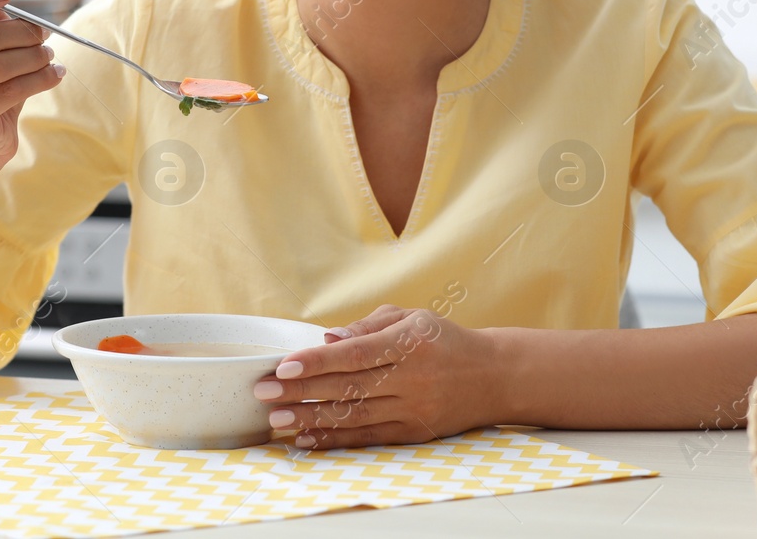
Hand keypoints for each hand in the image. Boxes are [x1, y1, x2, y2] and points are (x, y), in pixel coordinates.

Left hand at [252, 305, 503, 449]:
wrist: (493, 376)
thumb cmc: (444, 339)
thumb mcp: (412, 318)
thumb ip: (368, 327)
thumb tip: (328, 337)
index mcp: (410, 342)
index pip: (356, 353)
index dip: (318, 361)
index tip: (283, 364)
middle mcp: (412, 377)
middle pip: (349, 387)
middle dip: (302, 390)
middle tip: (263, 392)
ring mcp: (413, 408)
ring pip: (355, 416)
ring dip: (311, 418)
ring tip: (277, 418)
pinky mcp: (414, 432)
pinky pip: (368, 437)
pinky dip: (336, 438)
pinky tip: (307, 437)